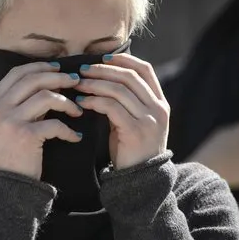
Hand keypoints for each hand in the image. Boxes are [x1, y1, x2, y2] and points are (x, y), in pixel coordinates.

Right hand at [0, 62, 82, 179]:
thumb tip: (49, 85)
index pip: (16, 73)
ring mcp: (10, 121)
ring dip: (67, 102)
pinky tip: (75, 137)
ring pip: (46, 96)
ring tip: (78, 111)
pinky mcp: (25, 136)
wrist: (4, 186)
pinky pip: (55, 124)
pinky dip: (69, 130)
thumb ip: (21, 104)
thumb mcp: (5, 125)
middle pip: (33, 79)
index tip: (57, 68)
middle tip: (75, 82)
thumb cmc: (9, 155)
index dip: (39, 66)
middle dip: (58, 77)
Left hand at [75, 54, 168, 169]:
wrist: (140, 181)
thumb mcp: (134, 121)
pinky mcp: (135, 132)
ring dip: (95, 84)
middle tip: (82, 70)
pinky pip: (112, 108)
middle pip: (130, 76)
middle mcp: (158, 108)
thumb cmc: (131, 150)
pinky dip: (95, 101)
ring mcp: (149, 120)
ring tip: (78, 84)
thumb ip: (126, 102)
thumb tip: (103, 78)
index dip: (123, 59)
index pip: (144, 69)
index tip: (102, 58)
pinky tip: (82, 102)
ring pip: (119, 90)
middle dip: (103, 70)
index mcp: (160, 102)